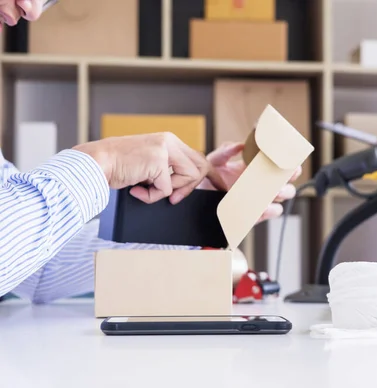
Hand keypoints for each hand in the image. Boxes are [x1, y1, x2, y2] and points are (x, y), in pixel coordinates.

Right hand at [73, 132, 226, 204]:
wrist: (95, 164)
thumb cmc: (118, 168)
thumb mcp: (148, 166)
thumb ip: (168, 169)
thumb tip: (185, 188)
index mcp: (169, 140)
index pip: (199, 157)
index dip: (212, 174)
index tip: (222, 188)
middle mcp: (170, 141)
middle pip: (200, 168)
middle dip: (189, 188)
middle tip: (173, 198)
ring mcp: (164, 149)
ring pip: (187, 178)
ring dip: (168, 192)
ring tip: (146, 189)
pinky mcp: (158, 161)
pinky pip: (166, 190)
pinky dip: (151, 197)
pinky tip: (136, 189)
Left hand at [198, 142, 301, 221]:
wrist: (199, 202)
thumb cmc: (208, 180)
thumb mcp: (214, 163)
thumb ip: (224, 152)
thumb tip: (239, 145)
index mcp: (255, 167)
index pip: (277, 162)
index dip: (288, 158)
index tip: (290, 155)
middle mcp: (262, 183)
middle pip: (286, 178)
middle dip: (292, 175)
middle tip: (290, 172)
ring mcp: (261, 199)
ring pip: (283, 195)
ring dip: (284, 192)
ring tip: (277, 190)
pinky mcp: (258, 214)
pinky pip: (271, 213)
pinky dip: (272, 210)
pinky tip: (267, 206)